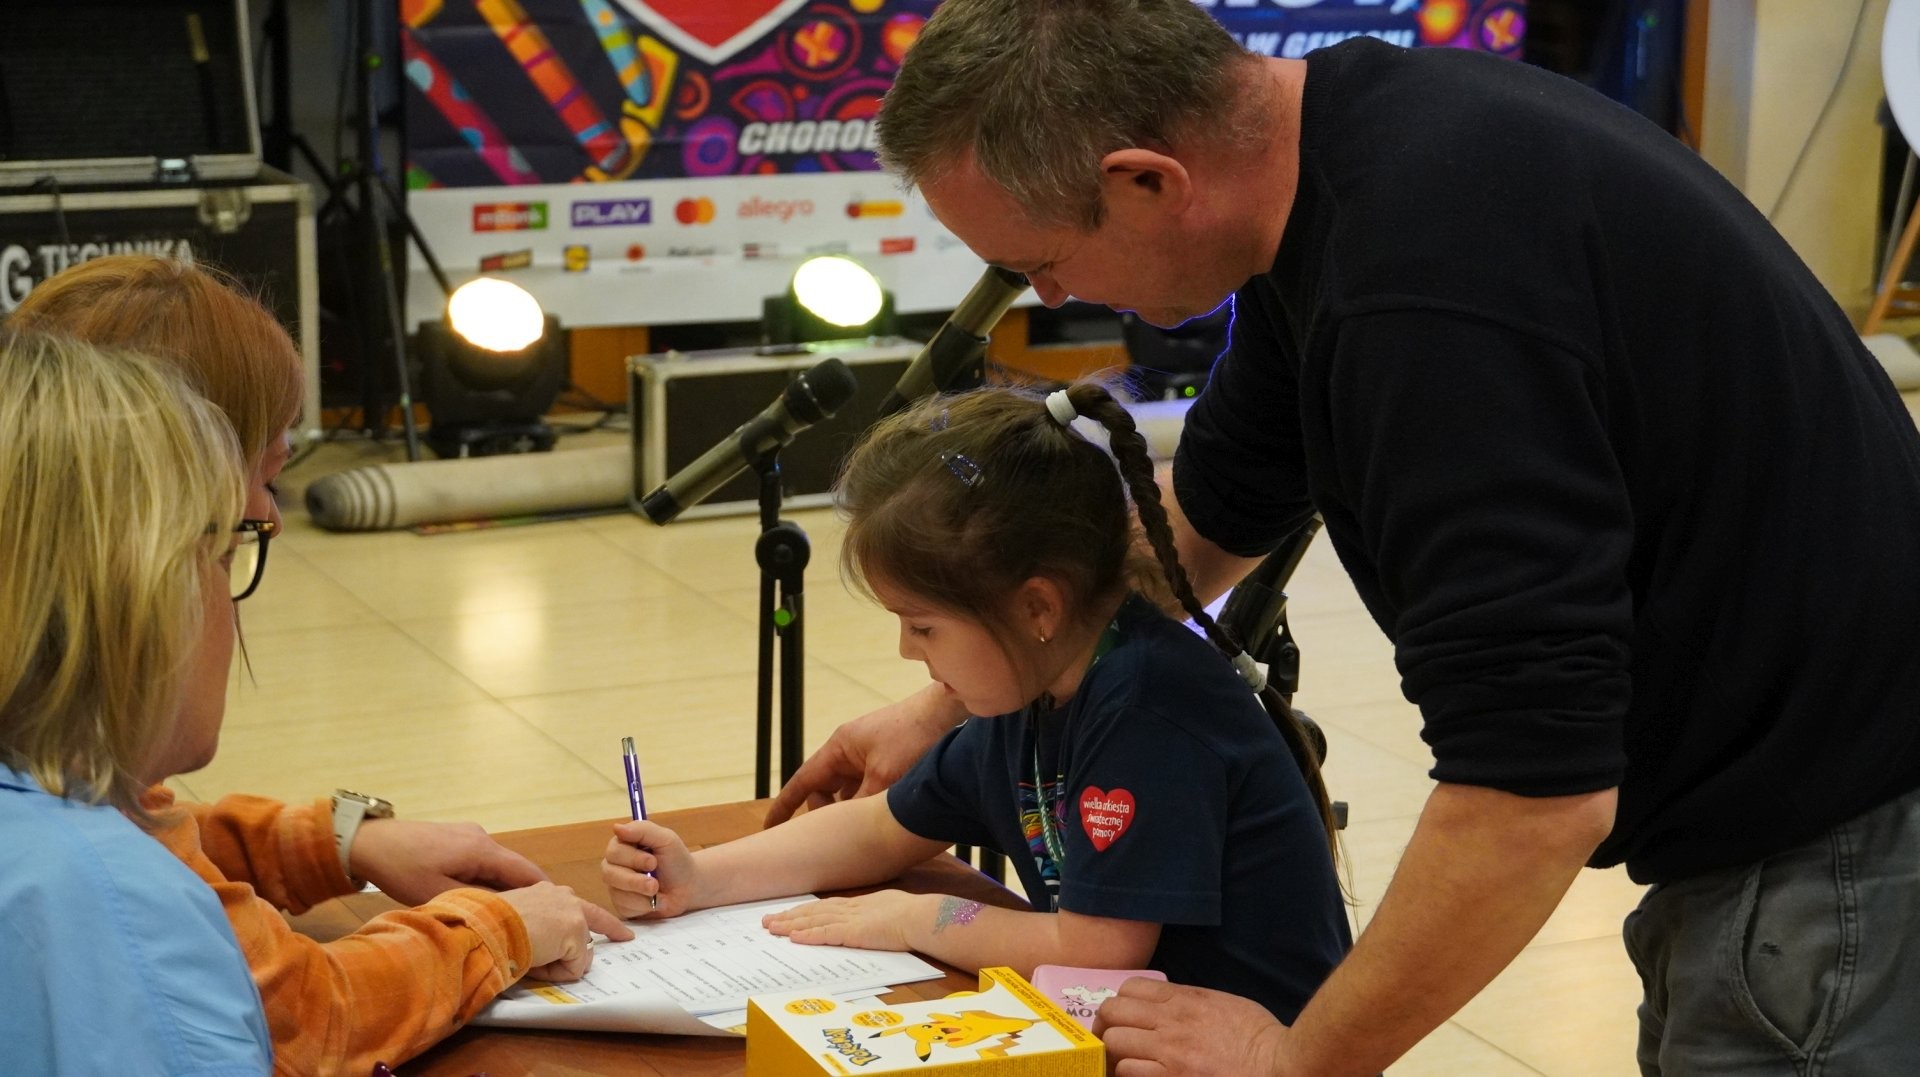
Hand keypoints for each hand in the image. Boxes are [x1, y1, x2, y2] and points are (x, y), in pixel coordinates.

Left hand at [347, 819, 548, 904]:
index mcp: (482, 849)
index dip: (546, 895)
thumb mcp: (438, 894)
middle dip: (527, 894)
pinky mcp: (458, 838)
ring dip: (505, 888)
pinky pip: (484, 860)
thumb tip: (507, 913)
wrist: (368, 841)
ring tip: (507, 915)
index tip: (558, 915)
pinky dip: (489, 879)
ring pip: (499, 865)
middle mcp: (483, 837)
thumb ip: (476, 902)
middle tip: (535, 921)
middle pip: (517, 868)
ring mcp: (470, 835)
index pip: (528, 872)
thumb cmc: (400, 868)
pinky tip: (482, 898)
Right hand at [495, 881, 633, 981]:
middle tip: (627, 937)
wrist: (487, 927)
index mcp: (546, 893)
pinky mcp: (575, 933)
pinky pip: (573, 968)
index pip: (576, 905)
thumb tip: (554, 950)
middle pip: (597, 917)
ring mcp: (573, 914)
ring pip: (578, 951)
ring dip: (559, 963)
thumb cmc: (491, 927)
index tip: (613, 926)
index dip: (595, 919)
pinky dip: (556, 972)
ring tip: (532, 959)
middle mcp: (563, 897)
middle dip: (612, 930)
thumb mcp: (517, 924)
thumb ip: (541, 930)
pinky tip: (537, 962)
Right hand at [601, 819, 698, 918]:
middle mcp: (614, 865)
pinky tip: (654, 901)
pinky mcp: (622, 905)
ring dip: (640, 892)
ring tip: (657, 891)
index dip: (632, 858)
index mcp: (623, 846)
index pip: (613, 851)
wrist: (688, 888)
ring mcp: (616, 886)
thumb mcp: (666, 839)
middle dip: (635, 879)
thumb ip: (643, 830)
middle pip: (609, 873)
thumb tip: (616, 827)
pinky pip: (623, 907)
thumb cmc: (676, 860)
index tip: (653, 861)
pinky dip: (642, 905)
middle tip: (655, 883)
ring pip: (616, 891)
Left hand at [761, 890, 922, 950]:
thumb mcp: (889, 910)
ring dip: (790, 924)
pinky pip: (824, 934)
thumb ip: (875, 914)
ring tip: (771, 927)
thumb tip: (872, 919)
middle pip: (812, 912)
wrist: (920, 917)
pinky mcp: (853, 933)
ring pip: (812, 921)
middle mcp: (849, 910)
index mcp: (858, 905)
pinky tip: (793, 937)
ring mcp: (849, 920)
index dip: (803, 911)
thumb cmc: (912, 915)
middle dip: (788, 916)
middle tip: (767, 920)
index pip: (823, 908)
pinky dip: (807, 935)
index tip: (787, 914)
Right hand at [764, 685, 962, 825]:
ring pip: (848, 794)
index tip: (769, 828)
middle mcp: (849, 751)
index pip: (803, 781)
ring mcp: (868, 757)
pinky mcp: (887, 762)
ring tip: (863, 829)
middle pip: (825, 791)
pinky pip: (867, 790)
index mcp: (839, 748)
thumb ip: (862, 804)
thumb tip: (850, 830)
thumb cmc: (913, 737)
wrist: (947, 714)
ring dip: (852, 810)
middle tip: (838, 836)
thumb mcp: (884, 777)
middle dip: (827, 813)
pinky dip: (869, 805)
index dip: (785, 806)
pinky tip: (882, 820)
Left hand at [1095, 979, 1289, 1076]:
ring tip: (1126, 1060)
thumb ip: (1190, 1001)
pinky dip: (1128, 1073)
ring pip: (1114, 1041)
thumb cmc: (1258, 1037)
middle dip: (1108, 1024)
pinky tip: (1140, 1075)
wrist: (1278, 1066)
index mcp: (1186, 999)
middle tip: (1113, 1038)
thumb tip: (1166, 1005)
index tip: (1123, 1015)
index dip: (1121, 1002)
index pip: (1130, 988)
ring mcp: (1168, 1052)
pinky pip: (1128, 1071)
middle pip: (1113, 1011)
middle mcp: (1171, 1022)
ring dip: (1117, 1052)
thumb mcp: (1223, 1004)